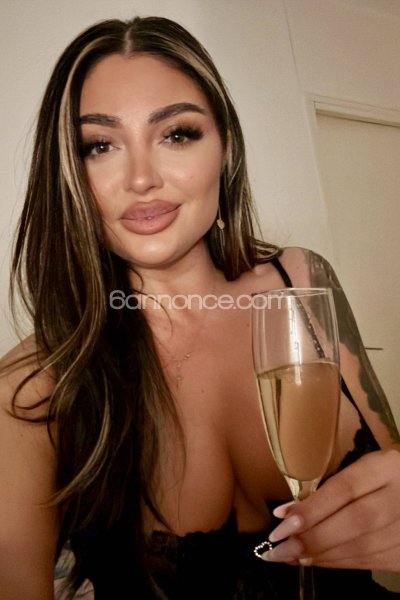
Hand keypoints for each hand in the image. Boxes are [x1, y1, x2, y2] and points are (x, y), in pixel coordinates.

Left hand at [260, 448, 399, 571]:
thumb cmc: (380, 478)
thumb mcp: (360, 470)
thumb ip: (330, 488)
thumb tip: (287, 513)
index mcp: (384, 467)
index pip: (344, 489)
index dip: (312, 508)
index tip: (281, 521)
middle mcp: (399, 497)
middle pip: (354, 522)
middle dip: (312, 538)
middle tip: (278, 548)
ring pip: (360, 547)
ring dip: (319, 555)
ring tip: (287, 556)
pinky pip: (367, 561)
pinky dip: (336, 562)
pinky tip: (312, 559)